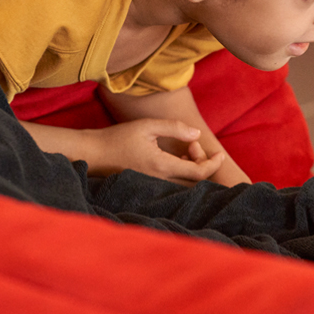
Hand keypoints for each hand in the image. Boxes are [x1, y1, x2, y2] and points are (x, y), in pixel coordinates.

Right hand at [84, 119, 225, 184]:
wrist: (93, 154)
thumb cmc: (117, 138)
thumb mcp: (146, 126)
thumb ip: (173, 128)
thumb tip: (196, 134)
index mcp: (162, 166)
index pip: (199, 173)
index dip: (214, 164)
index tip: (221, 154)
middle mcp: (160, 181)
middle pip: (195, 181)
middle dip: (202, 161)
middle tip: (191, 144)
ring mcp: (154, 186)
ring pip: (186, 184)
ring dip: (192, 167)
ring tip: (184, 149)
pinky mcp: (149, 187)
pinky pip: (174, 185)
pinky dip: (182, 172)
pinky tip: (175, 157)